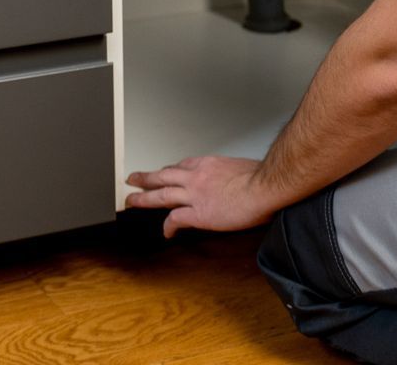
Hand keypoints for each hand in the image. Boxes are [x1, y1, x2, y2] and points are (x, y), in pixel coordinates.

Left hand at [124, 156, 279, 238]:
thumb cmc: (259, 177)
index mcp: (208, 164)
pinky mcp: (198, 214)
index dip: (168, 172)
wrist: (264, 186)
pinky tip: (165, 232)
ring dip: (143, 198)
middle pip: (163, 176)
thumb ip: (228, 173)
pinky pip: (175, 219)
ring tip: (132, 201)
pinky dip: (168, 226)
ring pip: (161, 195)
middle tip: (133, 179)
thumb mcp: (239, 167)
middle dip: (146, 178)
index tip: (163, 174)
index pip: (181, 167)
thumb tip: (233, 180)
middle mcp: (196, 176)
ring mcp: (195, 195)